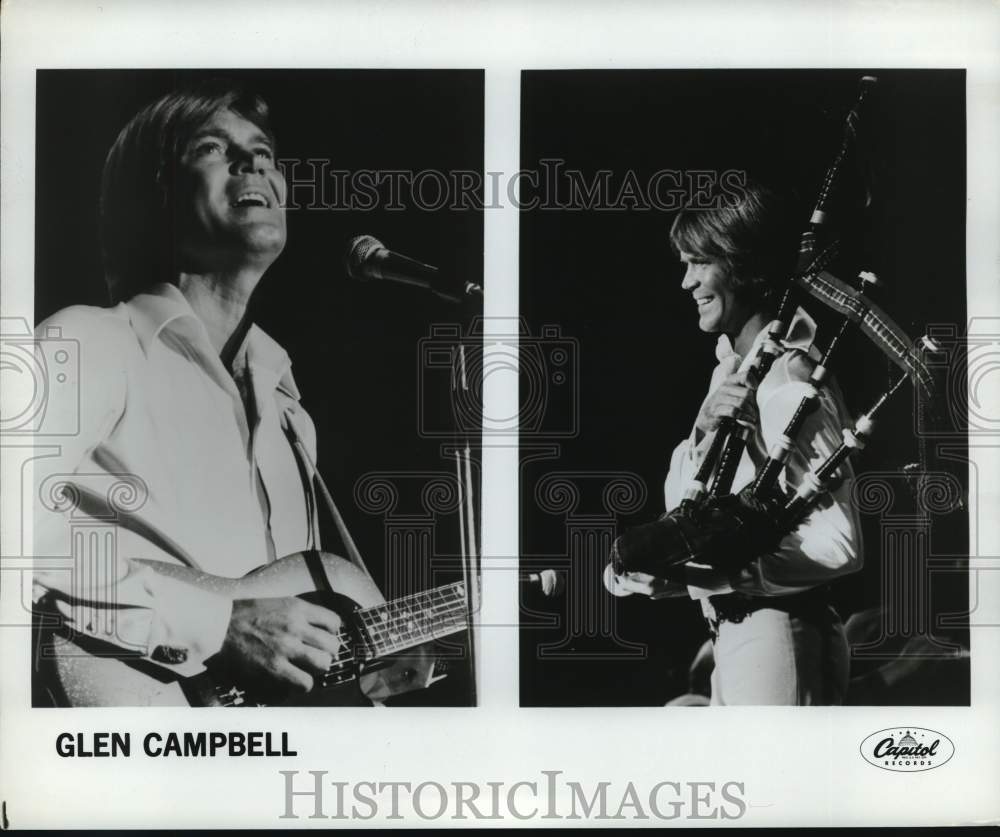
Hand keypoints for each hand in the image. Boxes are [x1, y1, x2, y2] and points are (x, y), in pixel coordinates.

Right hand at [220, 597, 343, 692]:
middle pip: (332, 645)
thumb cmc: (244, 614)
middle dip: (328, 652)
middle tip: (317, 656)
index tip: (324, 638)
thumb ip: (299, 612)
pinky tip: (295, 680)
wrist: (218, 625)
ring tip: (308, 668)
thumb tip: (317, 625)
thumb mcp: (277, 602)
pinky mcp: (274, 667)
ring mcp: (285, 647)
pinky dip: (303, 684)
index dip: (332, 632)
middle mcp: (295, 626)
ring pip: (323, 664)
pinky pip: (304, 682)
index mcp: (297, 608)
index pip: (333, 622)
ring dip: (317, 668)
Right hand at [695, 371, 757, 436]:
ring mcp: (719, 398)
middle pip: (747, 393)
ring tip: (753, 416)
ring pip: (741, 403)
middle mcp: (724, 387)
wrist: (708, 417)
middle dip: (754, 404)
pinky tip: (747, 419)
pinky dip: (744, 417)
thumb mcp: (735, 393)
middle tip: (756, 410)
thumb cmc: (726, 404)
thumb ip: (746, 387)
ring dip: (750, 412)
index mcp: (730, 380)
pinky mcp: (716, 410)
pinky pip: (734, 411)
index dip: (754, 383)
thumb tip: (762, 381)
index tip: (756, 392)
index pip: (746, 375)